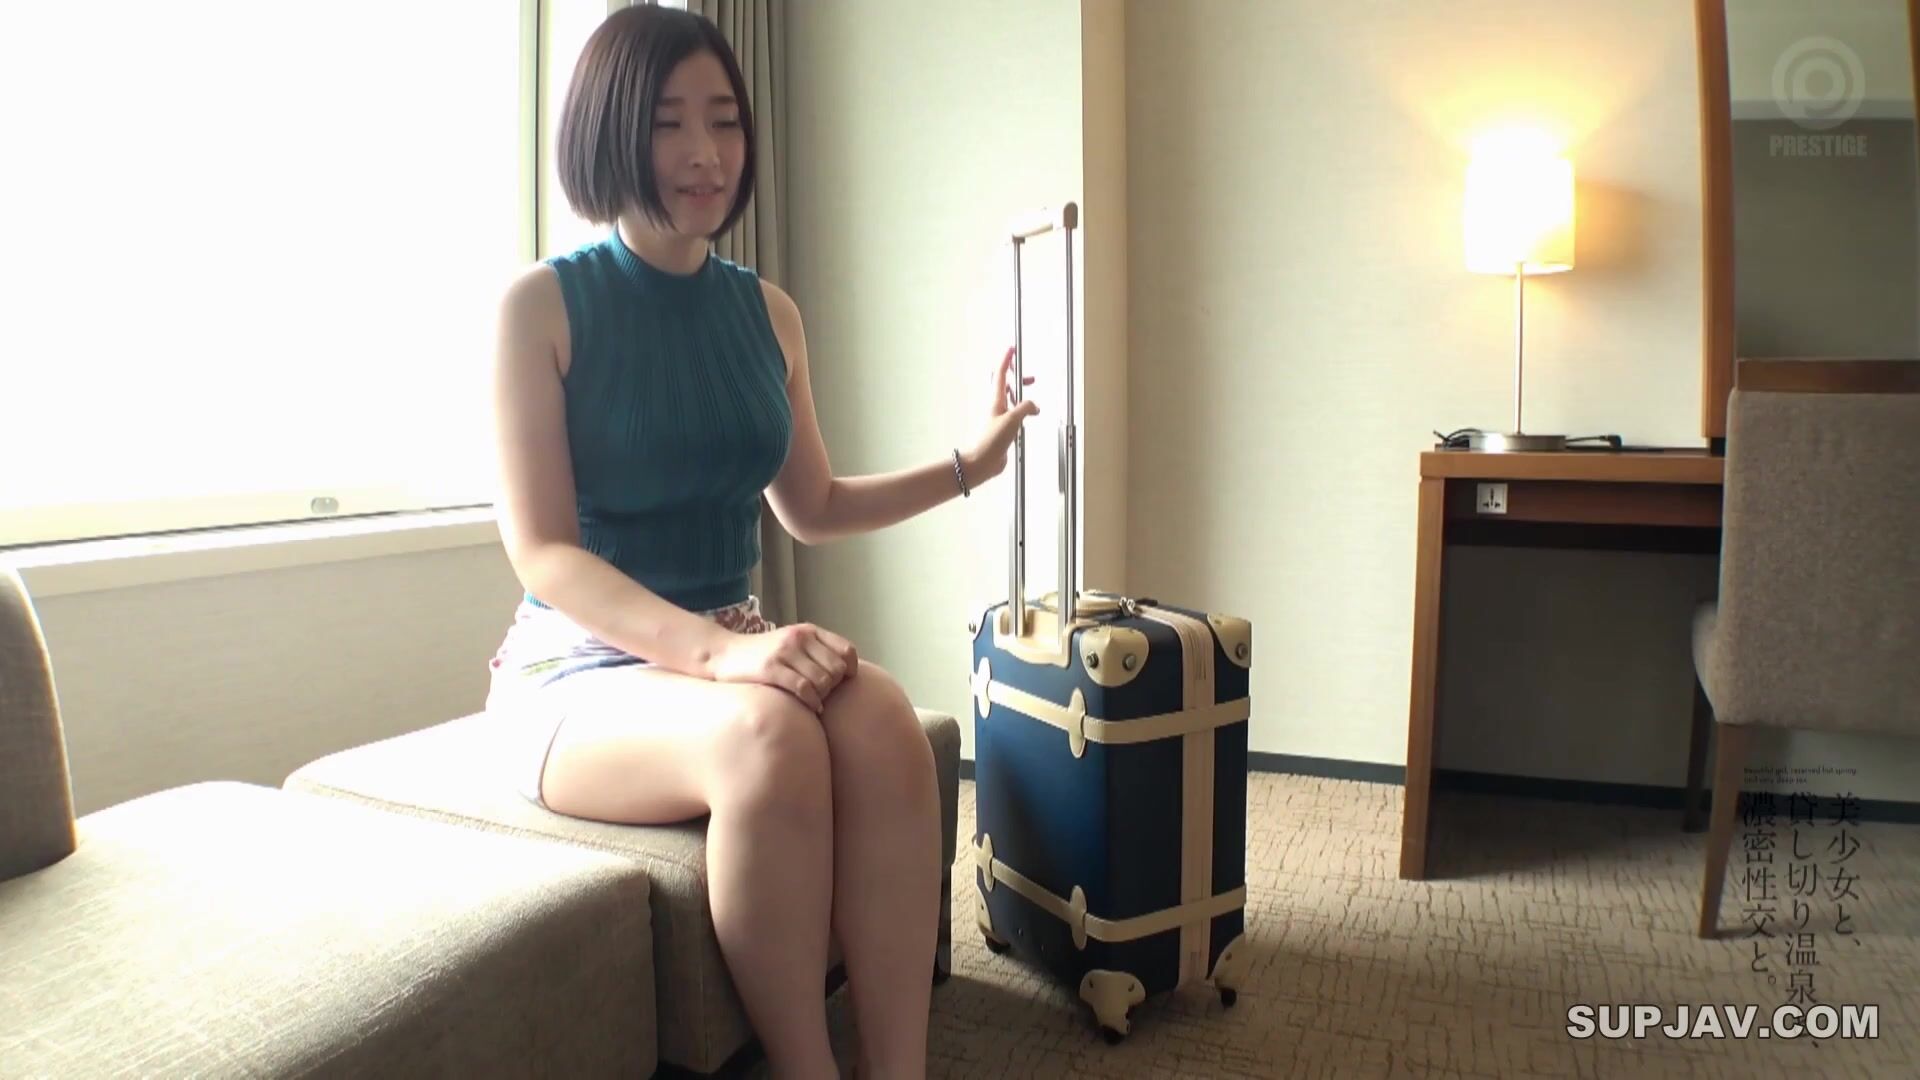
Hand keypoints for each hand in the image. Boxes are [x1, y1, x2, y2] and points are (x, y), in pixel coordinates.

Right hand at [706, 623, 858, 712]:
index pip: (846, 649)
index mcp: (808, 631)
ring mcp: (784, 652)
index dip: (850, 669)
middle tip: (822, 694)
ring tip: (814, 701)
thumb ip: (815, 651)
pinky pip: (804, 689)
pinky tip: (810, 707)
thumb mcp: (791, 644)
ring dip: (822, 696)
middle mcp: (799, 638)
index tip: (843, 681)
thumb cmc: (762, 655)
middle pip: (836, 669)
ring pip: (822, 680)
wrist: (724, 654)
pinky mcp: (770, 668)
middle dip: (834, 686)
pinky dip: (811, 702)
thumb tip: (847, 673)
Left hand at [965, 346, 1040, 484]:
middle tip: (1030, 378)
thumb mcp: (1012, 420)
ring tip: (1030, 396)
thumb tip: (1034, 406)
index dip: (1006, 359)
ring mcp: (999, 417)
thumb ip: (1026, 408)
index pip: (1000, 373)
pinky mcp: (1003, 429)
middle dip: (1017, 378)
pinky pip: (1013, 414)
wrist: (981, 461)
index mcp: (996, 399)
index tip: (1011, 348)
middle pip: (1006, 384)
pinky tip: (1028, 416)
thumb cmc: (990, 440)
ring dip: (1020, 394)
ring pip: (1010, 399)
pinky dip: (1022, 411)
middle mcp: (996, 405)